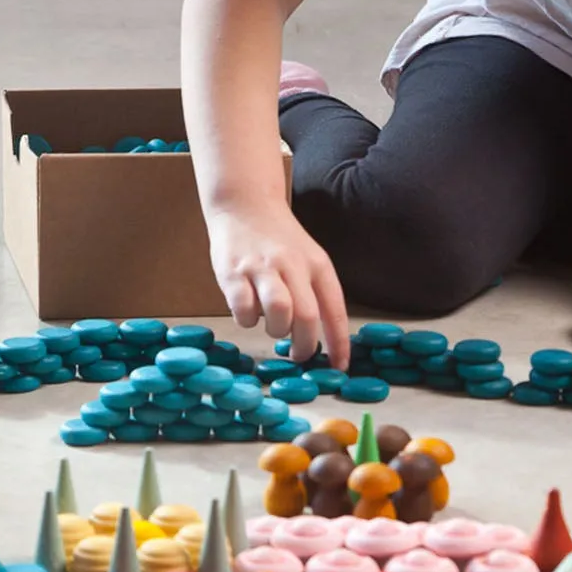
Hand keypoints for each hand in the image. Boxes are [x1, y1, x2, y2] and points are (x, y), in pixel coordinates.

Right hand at [209, 205, 350, 368]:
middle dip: (304, 345)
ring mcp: (262, 267)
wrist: (245, 204)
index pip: (335, 310)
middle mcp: (292, 265)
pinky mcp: (233, 271)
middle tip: (298, 354)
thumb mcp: (308, 260)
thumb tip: (322, 338)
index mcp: (317, 265)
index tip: (339, 368)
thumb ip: (315, 294)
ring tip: (272, 326)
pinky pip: (243, 308)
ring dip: (276, 330)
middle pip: (307, 316)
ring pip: (279, 312)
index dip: (339, 343)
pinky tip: (248, 312)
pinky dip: (247, 320)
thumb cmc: (279, 242)